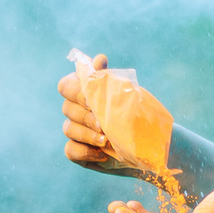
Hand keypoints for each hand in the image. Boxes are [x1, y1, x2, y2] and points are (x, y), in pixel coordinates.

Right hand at [60, 51, 145, 176]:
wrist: (148, 145)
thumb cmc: (135, 115)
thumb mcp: (126, 95)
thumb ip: (109, 79)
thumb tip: (99, 58)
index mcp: (84, 92)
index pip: (65, 86)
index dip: (76, 92)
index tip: (93, 99)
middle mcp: (76, 109)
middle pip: (66, 108)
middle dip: (86, 116)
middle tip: (103, 123)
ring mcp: (75, 131)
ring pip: (68, 129)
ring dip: (88, 135)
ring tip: (107, 141)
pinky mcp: (77, 151)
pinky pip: (70, 150)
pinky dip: (85, 151)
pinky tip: (103, 153)